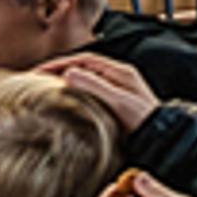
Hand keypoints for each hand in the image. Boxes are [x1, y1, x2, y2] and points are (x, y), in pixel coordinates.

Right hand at [34, 51, 159, 133]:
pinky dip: (74, 91)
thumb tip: (69, 72)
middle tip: (36, 78)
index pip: (85, 59)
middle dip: (59, 70)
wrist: (160, 137)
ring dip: (65, 80)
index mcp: (120, 72)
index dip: (60, 62)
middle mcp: (119, 77)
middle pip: (83, 67)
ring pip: (85, 79)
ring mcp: (117, 89)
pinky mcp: (114, 102)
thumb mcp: (118, 101)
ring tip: (45, 87)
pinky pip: (89, 91)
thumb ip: (95, 86)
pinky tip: (63, 100)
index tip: (40, 70)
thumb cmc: (143, 120)